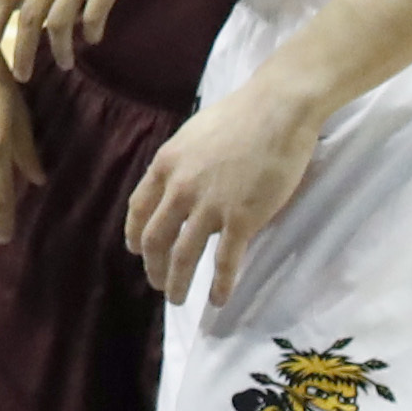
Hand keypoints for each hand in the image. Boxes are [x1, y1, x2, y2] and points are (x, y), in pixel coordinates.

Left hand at [126, 71, 330, 306]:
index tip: (136, 249)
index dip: (135, 234)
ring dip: (177, 283)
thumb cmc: (240, 116)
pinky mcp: (241, 219)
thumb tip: (179, 184)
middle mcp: (179, 189)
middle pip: (155, 238)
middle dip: (153, 266)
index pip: (139, 209)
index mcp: (165, 166)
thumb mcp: (193, 135)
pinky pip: (224, 262)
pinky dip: (219, 286)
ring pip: (183, 255)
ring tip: (178, 300)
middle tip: (157, 283)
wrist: (276, 110)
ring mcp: (209, 206)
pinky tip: (217, 300)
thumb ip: (182, 164)